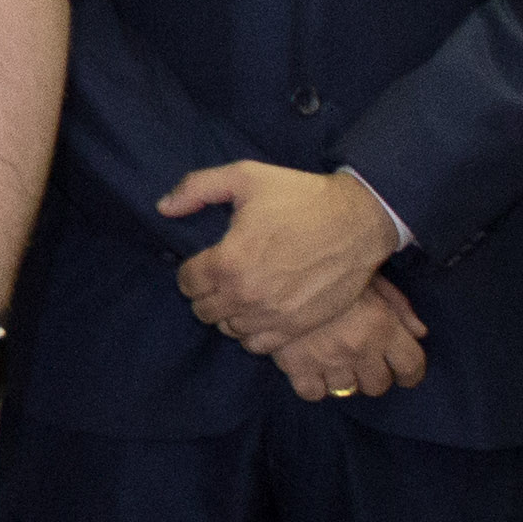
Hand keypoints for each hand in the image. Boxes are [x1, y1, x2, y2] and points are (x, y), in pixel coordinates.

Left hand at [163, 160, 401, 347]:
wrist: (359, 220)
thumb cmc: (301, 197)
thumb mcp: (245, 176)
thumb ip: (196, 188)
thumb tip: (163, 208)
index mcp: (228, 262)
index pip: (187, 283)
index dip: (191, 270)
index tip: (206, 261)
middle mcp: (246, 296)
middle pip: (203, 310)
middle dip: (206, 292)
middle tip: (222, 276)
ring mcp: (273, 316)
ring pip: (228, 329)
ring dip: (228, 312)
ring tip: (242, 291)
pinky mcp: (297, 327)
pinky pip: (257, 345)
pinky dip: (251, 332)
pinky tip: (259, 311)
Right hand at [261, 279, 429, 400]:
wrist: (279, 266)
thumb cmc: (331, 267)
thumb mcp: (372, 277)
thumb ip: (400, 306)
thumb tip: (419, 333)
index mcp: (382, 325)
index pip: (411, 366)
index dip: (411, 373)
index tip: (404, 371)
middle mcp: (359, 348)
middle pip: (378, 385)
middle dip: (375, 374)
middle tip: (363, 360)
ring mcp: (328, 361)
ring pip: (348, 391)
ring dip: (345, 379)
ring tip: (336, 362)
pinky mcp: (297, 367)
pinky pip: (314, 394)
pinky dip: (316, 385)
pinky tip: (313, 370)